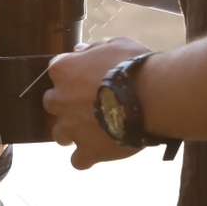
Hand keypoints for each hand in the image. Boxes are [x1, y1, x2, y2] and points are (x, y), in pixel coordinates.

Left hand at [44, 37, 149, 169]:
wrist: (153, 96)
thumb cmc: (135, 66)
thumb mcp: (116, 44)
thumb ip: (93, 48)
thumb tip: (78, 50)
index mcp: (64, 70)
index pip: (58, 72)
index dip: (74, 76)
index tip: (88, 79)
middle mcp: (60, 99)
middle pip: (53, 104)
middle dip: (68, 105)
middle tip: (90, 105)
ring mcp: (72, 127)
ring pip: (60, 134)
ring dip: (72, 133)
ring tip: (94, 131)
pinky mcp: (88, 150)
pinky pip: (78, 161)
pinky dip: (87, 157)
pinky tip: (99, 152)